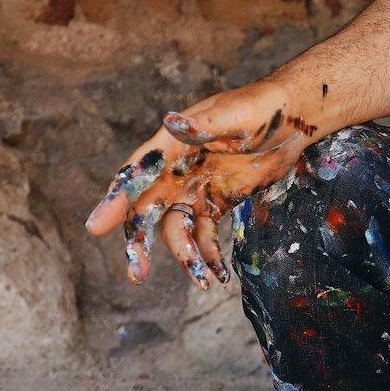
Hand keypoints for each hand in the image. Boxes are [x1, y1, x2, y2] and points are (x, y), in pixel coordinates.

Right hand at [85, 80, 312, 285]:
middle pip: (147, 210)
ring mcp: (194, 189)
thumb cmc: (261, 109)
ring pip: (176, 230)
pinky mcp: (215, 204)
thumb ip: (204, 126)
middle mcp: (176, 170)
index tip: (96, 227)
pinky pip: (205, 236)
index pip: (137, 174)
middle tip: (137, 274)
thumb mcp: (236, 116)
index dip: (116, 200)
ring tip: (202, 281)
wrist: (292, 120)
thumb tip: (171, 123)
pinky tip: (220, 277)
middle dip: (139, 243)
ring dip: (185, 257)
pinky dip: (210, 256)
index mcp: (173, 145)